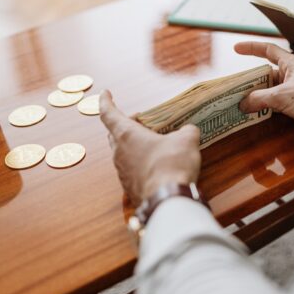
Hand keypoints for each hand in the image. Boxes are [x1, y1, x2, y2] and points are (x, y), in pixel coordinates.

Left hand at [99, 90, 201, 206]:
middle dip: (125, 124)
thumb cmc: (172, 164)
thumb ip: (186, 130)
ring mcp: (122, 172)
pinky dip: (140, 162)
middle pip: (114, 133)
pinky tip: (156, 165)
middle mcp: (119, 152)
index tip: (105, 93)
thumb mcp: (187, 140)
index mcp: (127, 134)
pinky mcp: (129, 187)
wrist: (167, 200)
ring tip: (153, 143)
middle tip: (141, 121)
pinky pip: (131, 169)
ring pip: (122, 152)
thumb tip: (188, 131)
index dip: (105, 101)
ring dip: (134, 145)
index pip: (108, 113)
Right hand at [234, 42, 293, 141]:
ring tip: (238, 102)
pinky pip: (274, 106)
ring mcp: (293, 92)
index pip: (268, 50)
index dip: (252, 48)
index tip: (237, 48)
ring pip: (268, 92)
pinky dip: (263, 109)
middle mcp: (291, 76)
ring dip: (255, 97)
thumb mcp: (282, 95)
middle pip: (265, 74)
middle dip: (249, 80)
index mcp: (291, 64)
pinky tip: (253, 114)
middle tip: (233, 86)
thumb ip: (260, 98)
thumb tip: (243, 103)